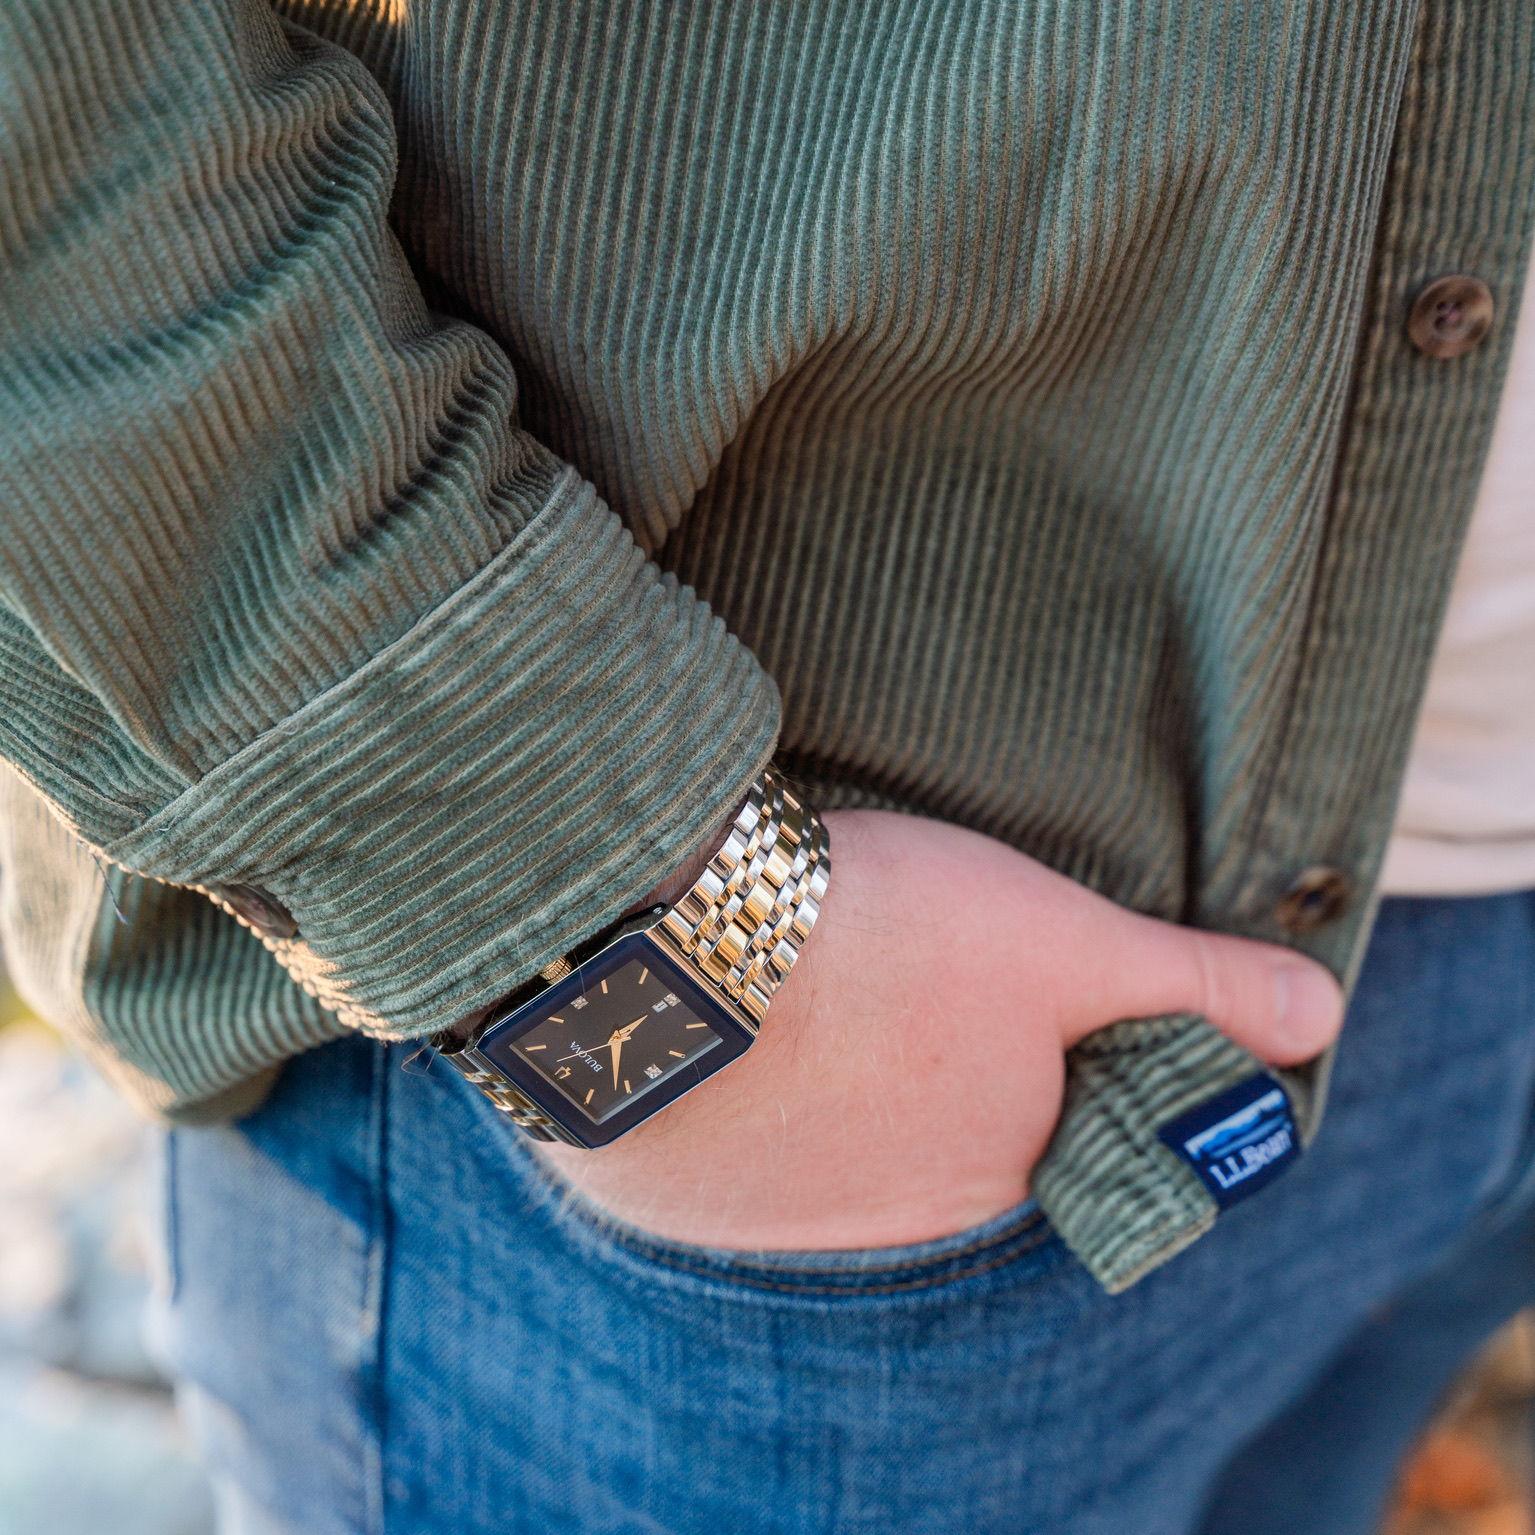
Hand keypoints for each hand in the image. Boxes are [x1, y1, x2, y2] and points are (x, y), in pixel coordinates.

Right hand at [534, 809, 1343, 1251]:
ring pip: (839, 1137)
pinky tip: (733, 1023)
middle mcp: (903, 1213)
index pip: (1052, 1114)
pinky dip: (748, 1089)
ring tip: (812, 978)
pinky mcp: (686, 1191)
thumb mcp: (1067, 945)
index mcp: (1005, 1159)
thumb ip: (1195, 985)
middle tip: (898, 956)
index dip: (1036, 1034)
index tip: (991, 966)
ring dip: (836, 1072)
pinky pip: (738, 1145)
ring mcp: (785, 1213)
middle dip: (936, 1054)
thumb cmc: (891, 943)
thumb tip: (1321, 1018)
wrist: (672, 961)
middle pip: (945, 1128)